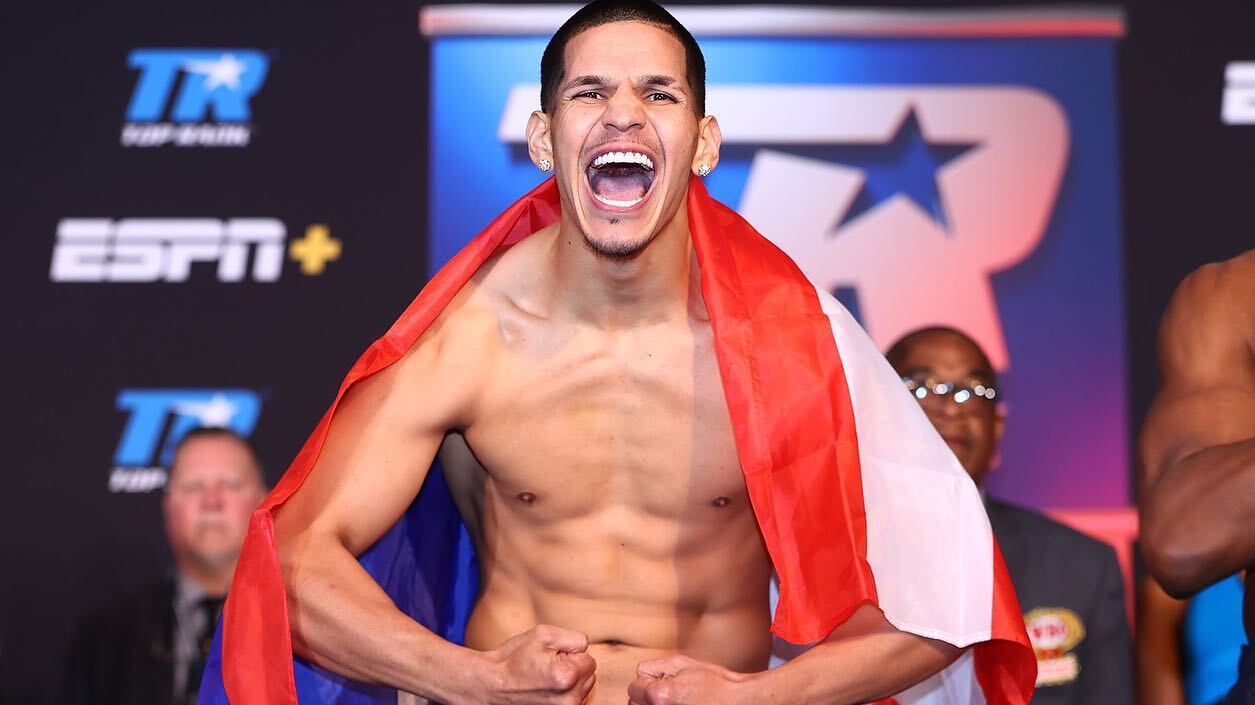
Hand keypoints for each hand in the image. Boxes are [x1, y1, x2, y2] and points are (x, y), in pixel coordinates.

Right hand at [480, 624, 596, 704]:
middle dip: (572, 667)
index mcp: (568, 676)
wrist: (492, 685)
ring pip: (583, 689)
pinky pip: (574, 700)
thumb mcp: (544, 635)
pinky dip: (565, 694)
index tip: (550, 656)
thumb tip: (586, 650)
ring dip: (570, 682)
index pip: (589, 659)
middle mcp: (569, 699)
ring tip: (545, 679)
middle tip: (546, 666)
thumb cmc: (515, 658)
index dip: (570, 653)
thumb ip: (575, 638)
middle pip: (589, 675)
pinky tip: (547, 690)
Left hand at [627, 655, 751, 704]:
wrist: (739, 701)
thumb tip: (640, 676)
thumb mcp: (683, 664)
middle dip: (647, 696)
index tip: (663, 681)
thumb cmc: (716, 684)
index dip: (647, 680)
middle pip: (635, 704)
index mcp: (658, 696)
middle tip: (671, 692)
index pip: (633, 687)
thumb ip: (654, 668)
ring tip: (678, 701)